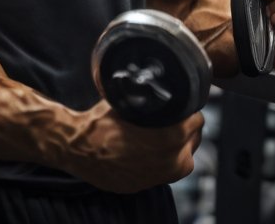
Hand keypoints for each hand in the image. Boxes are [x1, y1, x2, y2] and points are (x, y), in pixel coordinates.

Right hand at [62, 100, 203, 193]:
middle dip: (185, 130)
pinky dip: (160, 161)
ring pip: (181, 159)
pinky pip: (163, 171)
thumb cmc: (102, 122)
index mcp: (173, 136)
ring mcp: (159, 177)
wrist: (77, 147)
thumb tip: (164, 88)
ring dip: (176, 148)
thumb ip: (154, 98)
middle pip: (192, 141)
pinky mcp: (146, 185)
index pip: (197, 120)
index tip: (182, 108)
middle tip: (172, 120)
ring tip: (161, 136)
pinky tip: (148, 150)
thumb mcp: (131, 100)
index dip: (188, 111)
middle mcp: (172, 161)